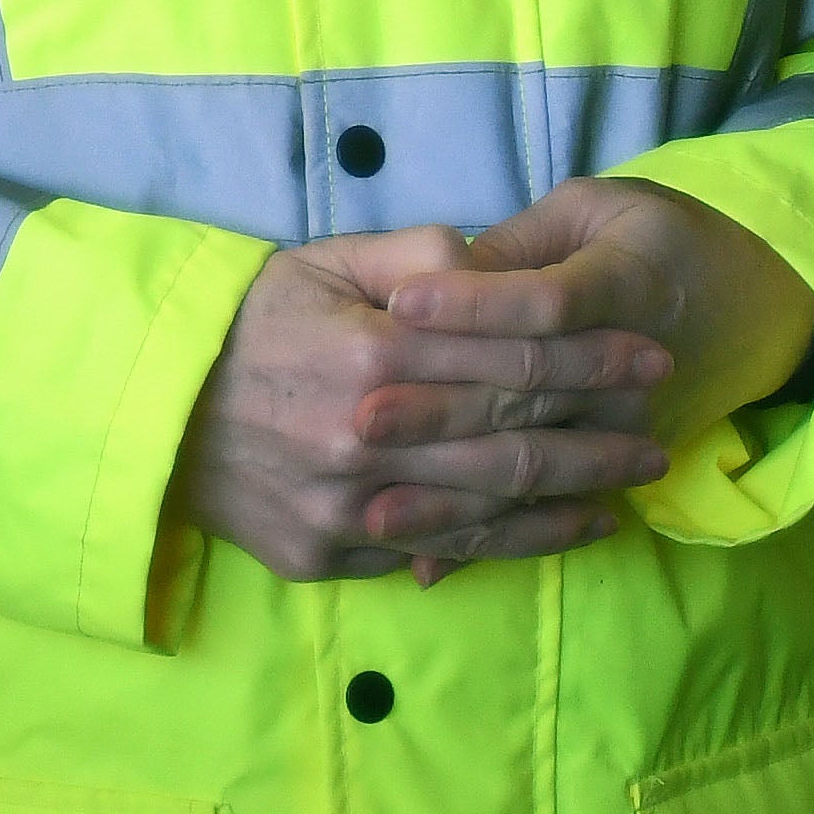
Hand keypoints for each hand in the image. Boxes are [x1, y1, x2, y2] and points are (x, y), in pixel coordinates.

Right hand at [177, 223, 671, 585]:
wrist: (150, 410)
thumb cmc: (247, 321)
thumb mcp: (322, 261)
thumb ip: (417, 258)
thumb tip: (493, 265)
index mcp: (373, 354)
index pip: (511, 360)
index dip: (592, 358)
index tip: (650, 355)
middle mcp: (368, 438)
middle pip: (514, 442)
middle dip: (601, 435)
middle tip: (662, 434)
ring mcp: (350, 508)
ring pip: (490, 510)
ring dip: (573, 500)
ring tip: (631, 487)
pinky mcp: (331, 555)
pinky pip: (440, 552)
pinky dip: (511, 544)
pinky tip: (562, 530)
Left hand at [380, 178, 813, 511]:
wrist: (745, 300)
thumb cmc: (648, 237)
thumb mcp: (593, 213)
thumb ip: (520, 245)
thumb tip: (442, 276)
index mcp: (623, 283)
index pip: (540, 301)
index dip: (470, 302)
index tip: (398, 303)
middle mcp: (628, 370)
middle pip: (524, 395)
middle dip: (437, 409)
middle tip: (359, 418)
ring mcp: (624, 431)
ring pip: (530, 469)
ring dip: (451, 495)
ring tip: (375, 509)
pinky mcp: (614, 469)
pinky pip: (544, 516)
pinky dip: (482, 543)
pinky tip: (424, 565)